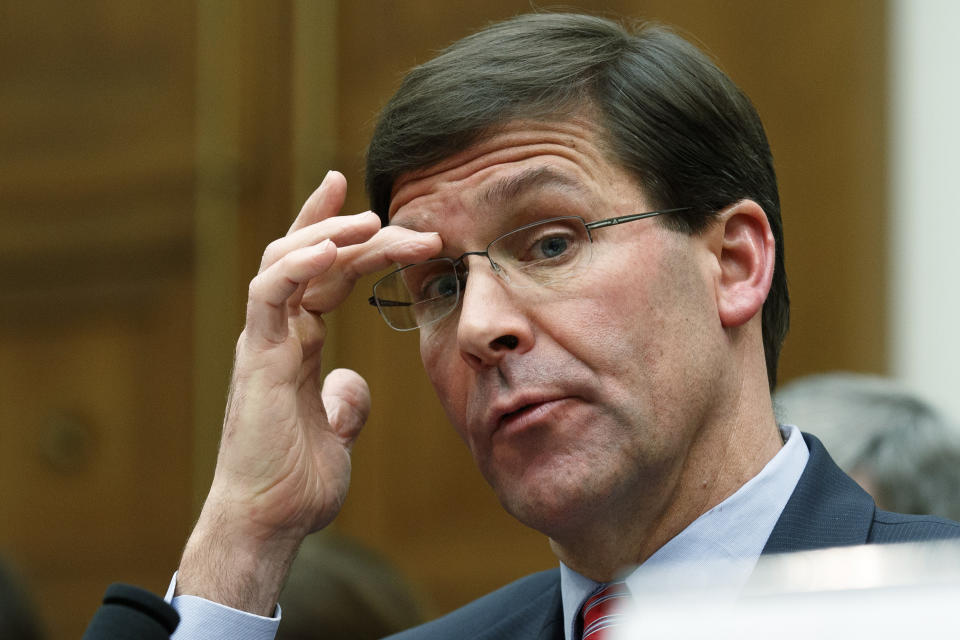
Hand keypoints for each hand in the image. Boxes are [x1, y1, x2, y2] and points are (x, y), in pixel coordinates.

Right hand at [176, 171, 440, 613]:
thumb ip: (344, 402)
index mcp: (296, 342)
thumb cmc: (295, 481)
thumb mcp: (336, 431)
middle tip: (405, 219)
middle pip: (310, 256)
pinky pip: (269, 294)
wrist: (269, 520)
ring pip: (285, 261)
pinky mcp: (257, 357)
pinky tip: (332, 249)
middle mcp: (277, 332)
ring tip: (373, 222)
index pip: (319, 272)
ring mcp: (264, 341)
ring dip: (328, 234)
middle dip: (353, 229)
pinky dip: (297, 265)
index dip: (341, 235)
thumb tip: (353, 383)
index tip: (372, 205)